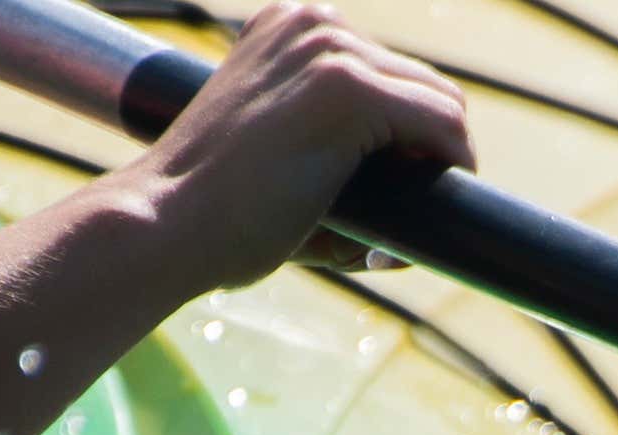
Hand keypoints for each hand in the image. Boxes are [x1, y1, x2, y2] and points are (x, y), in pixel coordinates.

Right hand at [125, 3, 472, 287]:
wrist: (165, 227)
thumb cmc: (218, 210)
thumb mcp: (283, 149)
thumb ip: (348, 146)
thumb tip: (439, 183)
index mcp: (290, 27)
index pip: (390, 73)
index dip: (404, 139)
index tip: (385, 196)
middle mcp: (312, 23)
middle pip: (425, 86)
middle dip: (425, 156)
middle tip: (391, 224)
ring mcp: (330, 50)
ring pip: (443, 108)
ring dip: (439, 168)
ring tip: (399, 228)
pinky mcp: (348, 88)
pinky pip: (446, 129)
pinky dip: (452, 171)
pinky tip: (423, 216)